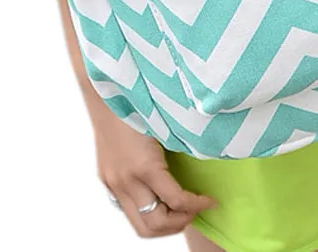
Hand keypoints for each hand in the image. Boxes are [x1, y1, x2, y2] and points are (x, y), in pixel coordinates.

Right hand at [94, 107, 215, 238]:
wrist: (106, 91)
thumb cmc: (140, 101)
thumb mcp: (165, 126)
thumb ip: (180, 148)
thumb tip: (203, 164)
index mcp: (144, 166)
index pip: (176, 201)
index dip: (198, 205)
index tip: (211, 201)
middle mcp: (126, 180)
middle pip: (155, 224)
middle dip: (180, 222)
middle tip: (196, 211)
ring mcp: (113, 183)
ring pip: (139, 225)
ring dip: (163, 224)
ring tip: (179, 212)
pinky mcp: (107, 181)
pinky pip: (128, 210)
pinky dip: (147, 212)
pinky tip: (159, 200)